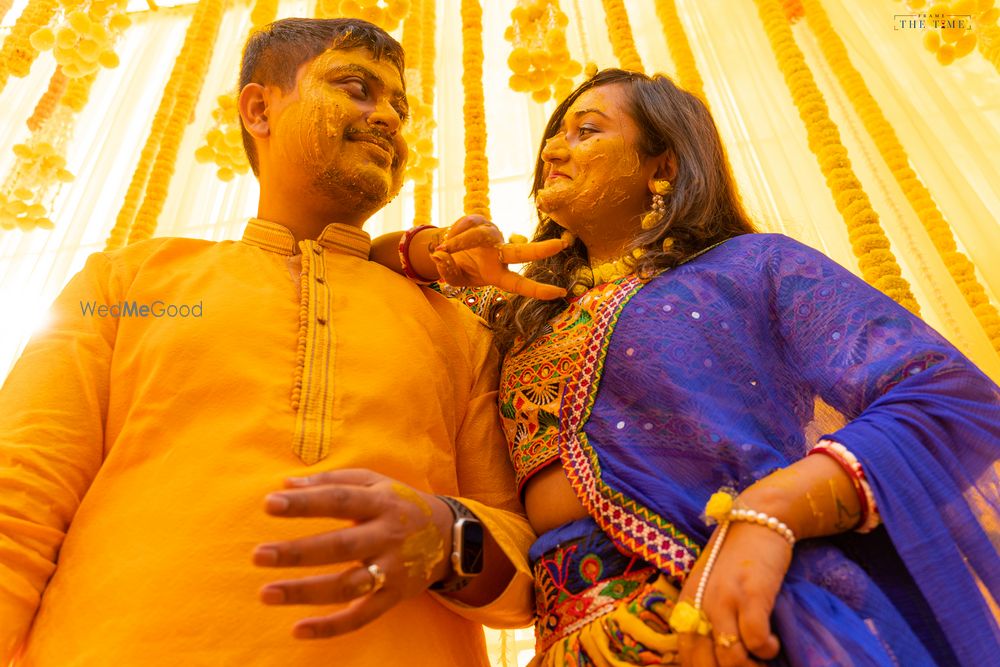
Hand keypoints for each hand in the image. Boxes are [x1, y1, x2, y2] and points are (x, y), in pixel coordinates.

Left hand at [253, 469, 451, 638]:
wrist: (449, 535)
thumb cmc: (399, 503)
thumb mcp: (375, 481)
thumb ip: (332, 480)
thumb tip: (286, 483)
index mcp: (380, 502)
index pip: (339, 500)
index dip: (306, 502)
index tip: (270, 503)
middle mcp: (387, 535)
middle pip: (340, 546)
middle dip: (298, 552)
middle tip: (259, 555)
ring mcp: (392, 569)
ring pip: (347, 585)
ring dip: (306, 592)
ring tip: (267, 593)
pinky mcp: (394, 597)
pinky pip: (361, 617)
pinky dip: (331, 627)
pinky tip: (298, 629)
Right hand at [432, 215, 572, 299]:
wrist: (447, 249)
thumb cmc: (458, 268)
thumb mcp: (453, 278)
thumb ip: (447, 272)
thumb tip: (441, 255)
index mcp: (497, 274)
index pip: (520, 284)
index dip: (538, 290)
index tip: (560, 292)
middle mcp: (499, 254)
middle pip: (522, 252)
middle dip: (541, 249)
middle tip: (562, 244)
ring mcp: (492, 235)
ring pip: (476, 236)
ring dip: (457, 243)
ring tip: (443, 250)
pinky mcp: (480, 220)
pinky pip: (465, 225)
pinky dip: (453, 234)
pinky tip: (447, 240)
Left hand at [675, 522, 791, 666]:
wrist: (757, 518)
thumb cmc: (736, 557)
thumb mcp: (710, 587)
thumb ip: (706, 617)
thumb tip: (715, 654)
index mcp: (686, 605)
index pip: (686, 656)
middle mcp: (700, 604)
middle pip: (706, 663)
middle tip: (750, 665)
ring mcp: (725, 598)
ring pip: (732, 659)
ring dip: (751, 666)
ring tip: (762, 657)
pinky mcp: (752, 593)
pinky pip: (757, 640)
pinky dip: (767, 649)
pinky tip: (773, 642)